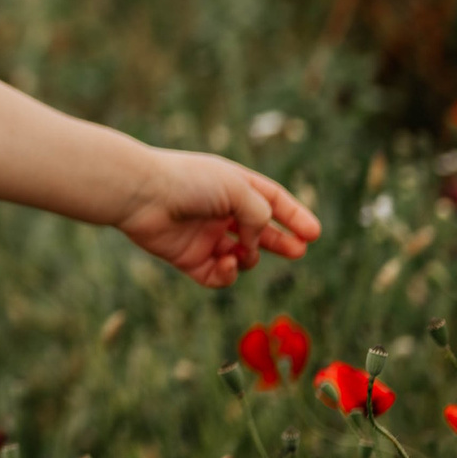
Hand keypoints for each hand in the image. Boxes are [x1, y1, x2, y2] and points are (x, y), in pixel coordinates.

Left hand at [116, 148, 320, 287]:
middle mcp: (220, 211)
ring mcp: (204, 236)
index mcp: (233, 186)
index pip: (272, 201)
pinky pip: (218, 275)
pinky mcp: (188, 258)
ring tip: (246, 251)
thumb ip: (260, 213)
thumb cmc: (189, 183)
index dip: (295, 216)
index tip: (315, 233)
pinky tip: (228, 262)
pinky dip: (228, 274)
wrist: (141, 194)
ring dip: (250, 257)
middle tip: (300, 252)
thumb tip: (257, 241)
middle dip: (282, 242)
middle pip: (260, 232)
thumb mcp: (237, 189)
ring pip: (241, 256)